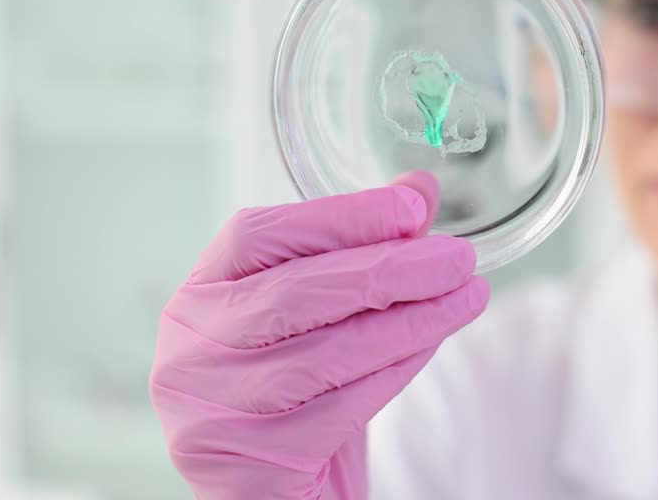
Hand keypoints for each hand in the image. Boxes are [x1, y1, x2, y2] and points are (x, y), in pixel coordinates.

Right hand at [149, 173, 488, 498]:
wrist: (279, 496)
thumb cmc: (298, 397)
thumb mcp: (324, 319)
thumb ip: (360, 252)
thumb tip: (419, 189)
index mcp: (196, 298)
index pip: (256, 236)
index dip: (337, 216)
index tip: (411, 207)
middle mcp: (188, 353)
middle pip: (293, 293)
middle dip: (388, 268)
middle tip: (458, 256)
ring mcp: (211, 413)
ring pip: (325, 352)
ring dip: (409, 319)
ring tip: (468, 296)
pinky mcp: (248, 464)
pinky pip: (341, 407)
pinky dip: (397, 368)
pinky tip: (433, 343)